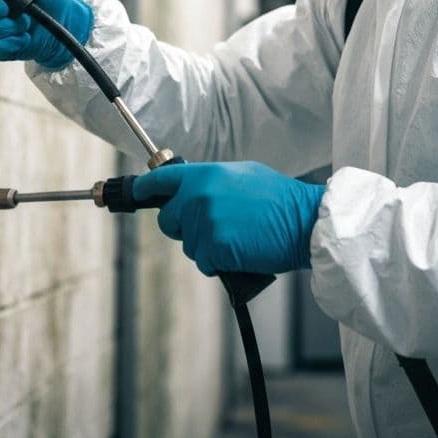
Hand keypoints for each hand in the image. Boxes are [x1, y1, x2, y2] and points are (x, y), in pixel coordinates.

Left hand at [132, 161, 324, 275]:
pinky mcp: (214, 249)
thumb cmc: (278, 199)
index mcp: (205, 174)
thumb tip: (189, 189)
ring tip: (238, 236)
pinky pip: (205, 262)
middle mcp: (198, 197)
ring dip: (208, 246)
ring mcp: (204, 223)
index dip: (145, 188)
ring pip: (189, 245)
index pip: (161, 180)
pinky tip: (240, 250)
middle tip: (216, 226)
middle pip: (169, 220)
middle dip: (185, 226)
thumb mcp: (242, 175)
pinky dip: (220, 262)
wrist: (303, 221)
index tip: (134, 193)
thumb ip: (210, 181)